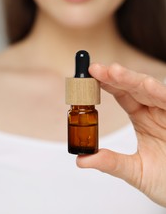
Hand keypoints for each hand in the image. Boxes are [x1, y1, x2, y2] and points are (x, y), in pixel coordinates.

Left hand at [76, 63, 165, 206]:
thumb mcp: (136, 171)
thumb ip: (111, 163)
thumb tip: (81, 160)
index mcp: (143, 118)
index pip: (123, 95)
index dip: (107, 85)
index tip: (90, 76)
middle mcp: (154, 111)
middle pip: (133, 88)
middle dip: (115, 77)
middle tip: (96, 69)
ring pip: (150, 89)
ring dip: (132, 80)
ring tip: (114, 72)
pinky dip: (159, 92)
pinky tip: (146, 85)